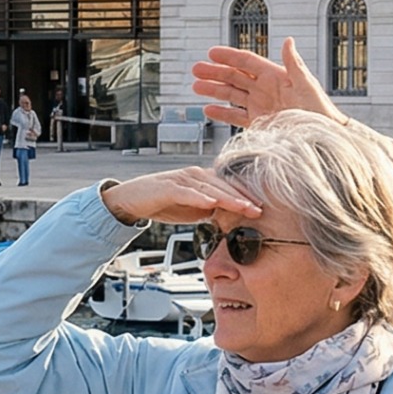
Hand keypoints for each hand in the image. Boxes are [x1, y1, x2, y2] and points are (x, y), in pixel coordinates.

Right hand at [100, 167, 263, 227]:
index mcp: (202, 179)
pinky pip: (187, 193)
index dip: (245, 198)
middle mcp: (194, 175)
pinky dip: (200, 198)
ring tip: (243, 207)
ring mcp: (181, 179)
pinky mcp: (168, 187)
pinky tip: (211, 204)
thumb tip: (228, 219)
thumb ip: (209, 210)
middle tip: (259, 210)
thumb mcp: (191, 208)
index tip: (261, 209)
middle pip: (223, 187)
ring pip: (210, 189)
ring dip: (228, 199)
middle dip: (243, 199)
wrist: (131, 199)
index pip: (228, 188)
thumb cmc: (162, 202)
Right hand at [191, 37, 341, 128]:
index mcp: (274, 75)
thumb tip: (288, 40)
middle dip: (215, 73)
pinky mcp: (258, 123)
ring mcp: (260, 105)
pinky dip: (222, 113)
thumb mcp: (306, 84)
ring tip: (195, 87)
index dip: (229, 56)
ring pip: (232, 95)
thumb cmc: (319, 110)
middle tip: (196, 69)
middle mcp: (264, 89)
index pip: (247, 62)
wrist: (322, 136)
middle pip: (234, 76)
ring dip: (214, 90)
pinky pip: (236, 116)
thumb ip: (294, 63)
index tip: (211, 53)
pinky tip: (208, 109)